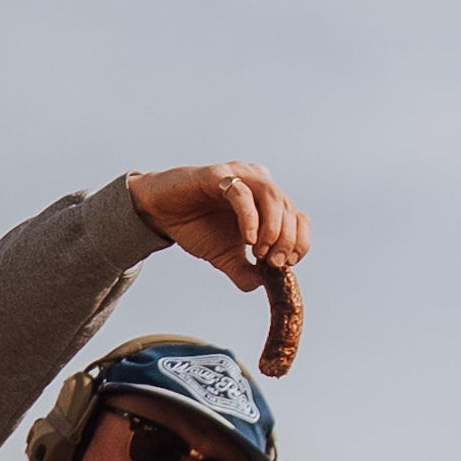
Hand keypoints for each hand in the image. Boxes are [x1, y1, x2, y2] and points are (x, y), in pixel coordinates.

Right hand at [126, 162, 309, 291]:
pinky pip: (242, 193)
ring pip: (273, 197)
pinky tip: (247, 239)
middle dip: (285, 241)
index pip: (299, 218)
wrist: (161, 214)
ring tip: (258, 252)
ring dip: (272, 229)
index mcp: (267, 202)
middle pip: (289, 209)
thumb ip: (247, 273)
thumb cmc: (197, 228)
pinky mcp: (217, 175)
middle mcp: (258, 183)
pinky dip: (250, 218)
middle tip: (271, 263)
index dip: (299, 243)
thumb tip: (264, 285)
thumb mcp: (226, 258)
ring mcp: (239, 175)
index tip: (285, 265)